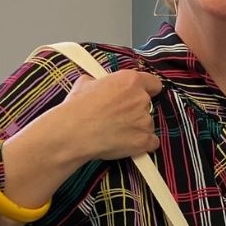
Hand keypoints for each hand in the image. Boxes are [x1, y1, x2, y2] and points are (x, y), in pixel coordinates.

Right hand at [44, 67, 163, 164]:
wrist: (72, 133)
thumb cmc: (76, 108)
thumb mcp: (85, 83)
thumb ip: (100, 81)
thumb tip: (97, 83)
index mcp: (130, 81)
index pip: (153, 83)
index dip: (147, 90)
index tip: (139, 96)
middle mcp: (141, 98)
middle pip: (148, 105)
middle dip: (136, 111)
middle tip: (118, 118)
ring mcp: (145, 120)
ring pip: (147, 124)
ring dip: (137, 128)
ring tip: (116, 133)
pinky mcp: (143, 140)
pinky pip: (151, 142)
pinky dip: (142, 144)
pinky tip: (127, 144)